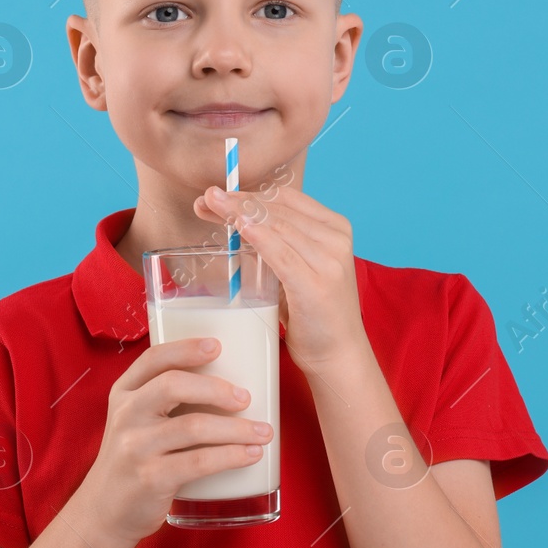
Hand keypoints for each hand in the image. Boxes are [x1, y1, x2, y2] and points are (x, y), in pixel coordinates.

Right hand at [75, 336, 274, 545]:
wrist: (104, 512)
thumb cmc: (132, 460)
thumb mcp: (134, 421)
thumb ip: (163, 400)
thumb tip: (226, 383)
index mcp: (123, 393)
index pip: (152, 359)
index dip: (185, 348)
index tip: (217, 345)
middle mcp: (126, 415)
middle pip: (173, 385)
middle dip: (216, 388)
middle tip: (245, 398)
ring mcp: (136, 448)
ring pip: (193, 426)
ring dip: (236, 428)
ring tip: (263, 431)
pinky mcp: (150, 478)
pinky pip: (199, 462)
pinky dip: (230, 456)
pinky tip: (250, 455)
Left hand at [193, 183, 368, 369]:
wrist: (339, 355)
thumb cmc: (314, 313)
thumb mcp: (300, 268)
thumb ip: (280, 243)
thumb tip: (238, 220)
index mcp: (335, 228)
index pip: (286, 198)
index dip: (249, 193)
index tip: (219, 196)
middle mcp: (336, 238)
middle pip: (278, 208)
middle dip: (239, 201)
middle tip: (207, 198)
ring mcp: (329, 261)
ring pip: (277, 226)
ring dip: (240, 213)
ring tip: (212, 207)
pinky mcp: (316, 285)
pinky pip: (281, 254)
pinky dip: (259, 238)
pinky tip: (239, 227)